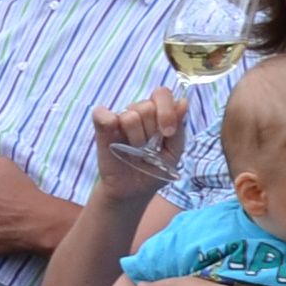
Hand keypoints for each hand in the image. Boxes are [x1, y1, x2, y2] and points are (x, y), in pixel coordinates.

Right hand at [87, 86, 187, 202]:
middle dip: (150, 133)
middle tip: (148, 150)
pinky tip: (115, 141)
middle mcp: (138, 112)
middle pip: (147, 107)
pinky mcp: (102, 127)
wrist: (133, 191)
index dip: (166, 111)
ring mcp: (119, 118)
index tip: (167, 133)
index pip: (161, 94)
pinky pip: (102, 114)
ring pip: (130, 116)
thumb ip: (179, 127)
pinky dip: (108, 123)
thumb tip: (182, 102)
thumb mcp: (174, 152)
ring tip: (134, 152)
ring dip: (135, 140)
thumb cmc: (154, 170)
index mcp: (158, 113)